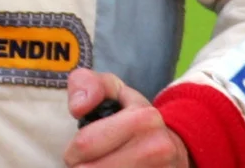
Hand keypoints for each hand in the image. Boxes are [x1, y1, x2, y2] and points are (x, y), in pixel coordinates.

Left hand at [63, 69, 190, 167]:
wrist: (171, 142)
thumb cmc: (131, 114)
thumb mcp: (111, 90)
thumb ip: (88, 86)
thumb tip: (78, 108)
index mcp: (144, 118)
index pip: (85, 144)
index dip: (73, 151)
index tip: (76, 152)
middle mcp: (159, 148)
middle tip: (86, 164)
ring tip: (99, 167)